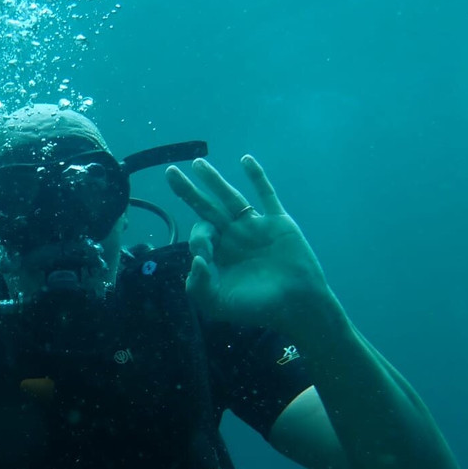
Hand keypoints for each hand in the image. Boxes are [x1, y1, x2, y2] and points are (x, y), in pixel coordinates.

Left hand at [165, 155, 335, 334]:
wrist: (297, 306)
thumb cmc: (258, 308)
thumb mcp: (218, 303)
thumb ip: (198, 285)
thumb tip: (195, 258)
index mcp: (221, 254)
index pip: (201, 233)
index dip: (198, 238)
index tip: (206, 254)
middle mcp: (235, 237)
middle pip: (207, 208)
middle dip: (188, 191)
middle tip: (170, 172)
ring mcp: (256, 227)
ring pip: (230, 197)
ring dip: (213, 180)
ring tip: (197, 163)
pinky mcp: (278, 222)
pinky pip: (265, 194)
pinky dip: (256, 176)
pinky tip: (244, 159)